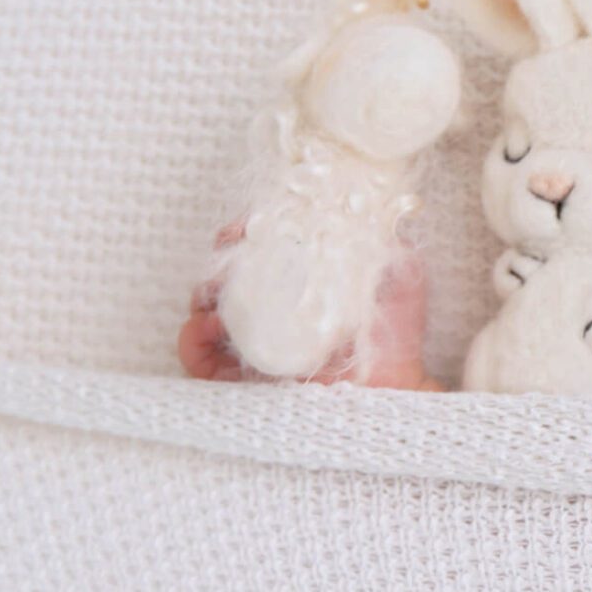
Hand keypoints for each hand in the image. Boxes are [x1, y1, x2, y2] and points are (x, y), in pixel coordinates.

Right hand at [178, 218, 442, 389]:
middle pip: (219, 276)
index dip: (239, 234)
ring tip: (219, 298)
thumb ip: (385, 241)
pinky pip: (196, 359)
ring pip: (201, 311)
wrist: (395, 386)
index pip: (252, 249)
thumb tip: (373, 205)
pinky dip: (192, 340)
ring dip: (202, 298)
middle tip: (227, 260)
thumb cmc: (396, 332)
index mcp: (294, 281)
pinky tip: (211, 329)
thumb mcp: (399, 274)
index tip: (242, 227)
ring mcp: (249, 342)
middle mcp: (268, 309)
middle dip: (215, 264)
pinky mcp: (237, 378)